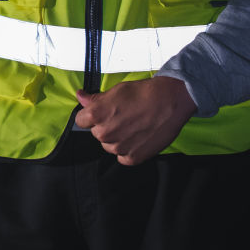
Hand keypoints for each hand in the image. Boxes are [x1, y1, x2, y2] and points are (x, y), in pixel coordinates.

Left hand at [74, 77, 196, 165]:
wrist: (169, 101)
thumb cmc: (143, 93)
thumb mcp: (115, 91)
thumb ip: (95, 98)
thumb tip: (80, 97)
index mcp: (96, 115)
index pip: (81, 120)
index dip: (91, 115)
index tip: (102, 113)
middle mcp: (104, 133)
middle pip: (97, 133)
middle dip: (106, 126)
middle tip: (123, 117)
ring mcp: (118, 147)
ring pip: (109, 146)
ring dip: (117, 139)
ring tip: (133, 126)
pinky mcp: (133, 158)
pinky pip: (122, 157)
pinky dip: (129, 149)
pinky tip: (138, 137)